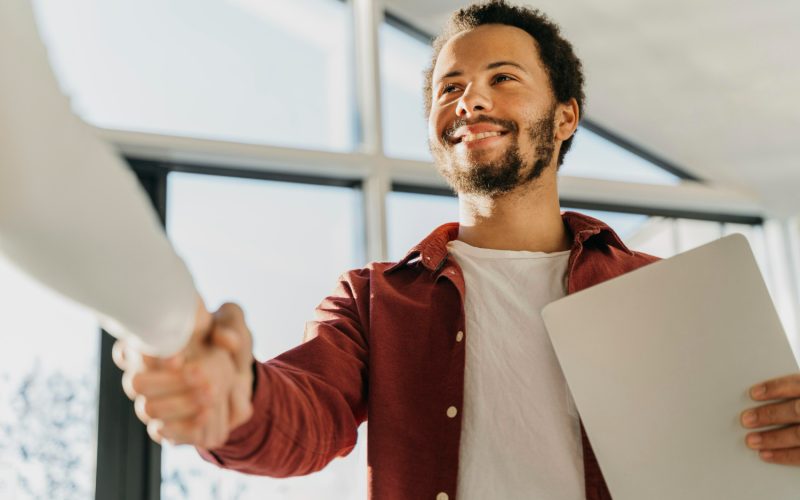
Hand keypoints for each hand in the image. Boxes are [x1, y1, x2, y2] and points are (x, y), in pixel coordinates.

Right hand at [115, 301, 254, 447]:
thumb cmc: (225, 340)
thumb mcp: (233, 322)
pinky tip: (206, 414)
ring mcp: (153, 401)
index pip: (127, 350)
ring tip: (213, 394)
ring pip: (149, 409)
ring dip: (181, 404)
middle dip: (168, 382)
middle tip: (202, 375)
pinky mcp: (166, 426)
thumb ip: (230, 323)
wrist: (240, 375)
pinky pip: (162, 432)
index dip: (145, 354)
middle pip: (135, 383)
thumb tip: (226, 339)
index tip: (178, 359)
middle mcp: (145, 373)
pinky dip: (185, 426)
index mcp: (153, 344)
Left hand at [741, 373, 799, 464]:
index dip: (775, 388)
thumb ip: (790, 394)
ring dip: (773, 439)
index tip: (752, 393)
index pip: (797, 384)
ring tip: (751, 440)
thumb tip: (755, 397)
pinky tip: (766, 455)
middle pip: (798, 411)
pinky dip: (784, 456)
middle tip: (746, 419)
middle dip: (770, 415)